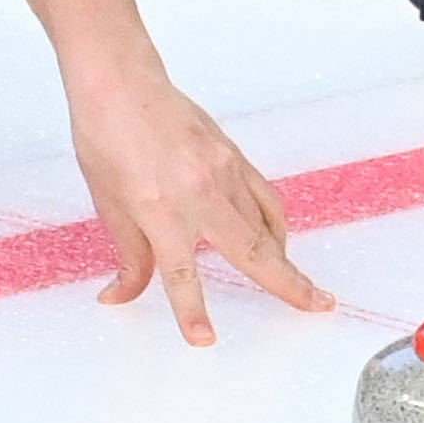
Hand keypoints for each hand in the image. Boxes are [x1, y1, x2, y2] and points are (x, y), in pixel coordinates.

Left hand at [65, 57, 329, 346]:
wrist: (120, 83)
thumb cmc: (106, 140)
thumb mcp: (109, 206)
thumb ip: (128, 259)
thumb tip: (120, 296)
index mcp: (159, 209)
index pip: (180, 273)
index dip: (192, 311)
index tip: (205, 340)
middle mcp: (198, 192)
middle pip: (253, 250)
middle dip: (289, 284)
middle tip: (317, 306)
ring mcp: (222, 171)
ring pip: (266, 224)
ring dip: (287, 257)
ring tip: (302, 284)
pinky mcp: (232, 155)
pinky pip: (264, 196)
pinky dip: (276, 222)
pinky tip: (277, 239)